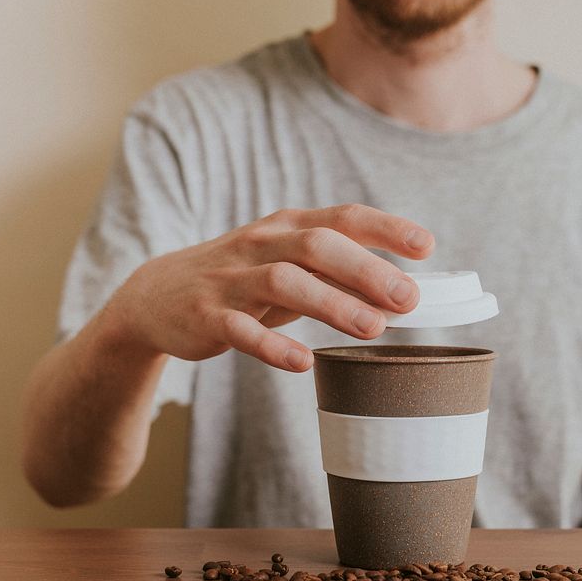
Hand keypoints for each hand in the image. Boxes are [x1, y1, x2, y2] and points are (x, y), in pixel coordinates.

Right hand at [105, 204, 433, 370]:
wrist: (156, 296)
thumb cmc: (242, 280)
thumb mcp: (289, 266)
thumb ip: (338, 274)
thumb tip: (403, 292)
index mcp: (287, 227)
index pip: (343, 217)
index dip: (385, 228)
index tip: (426, 246)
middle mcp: (261, 245)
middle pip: (317, 246)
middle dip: (365, 269)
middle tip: (407, 298)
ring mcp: (231, 279)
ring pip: (284, 283)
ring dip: (332, 304)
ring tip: (373, 329)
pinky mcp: (206, 316)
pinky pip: (241, 330)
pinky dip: (272, 346)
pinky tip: (303, 363)